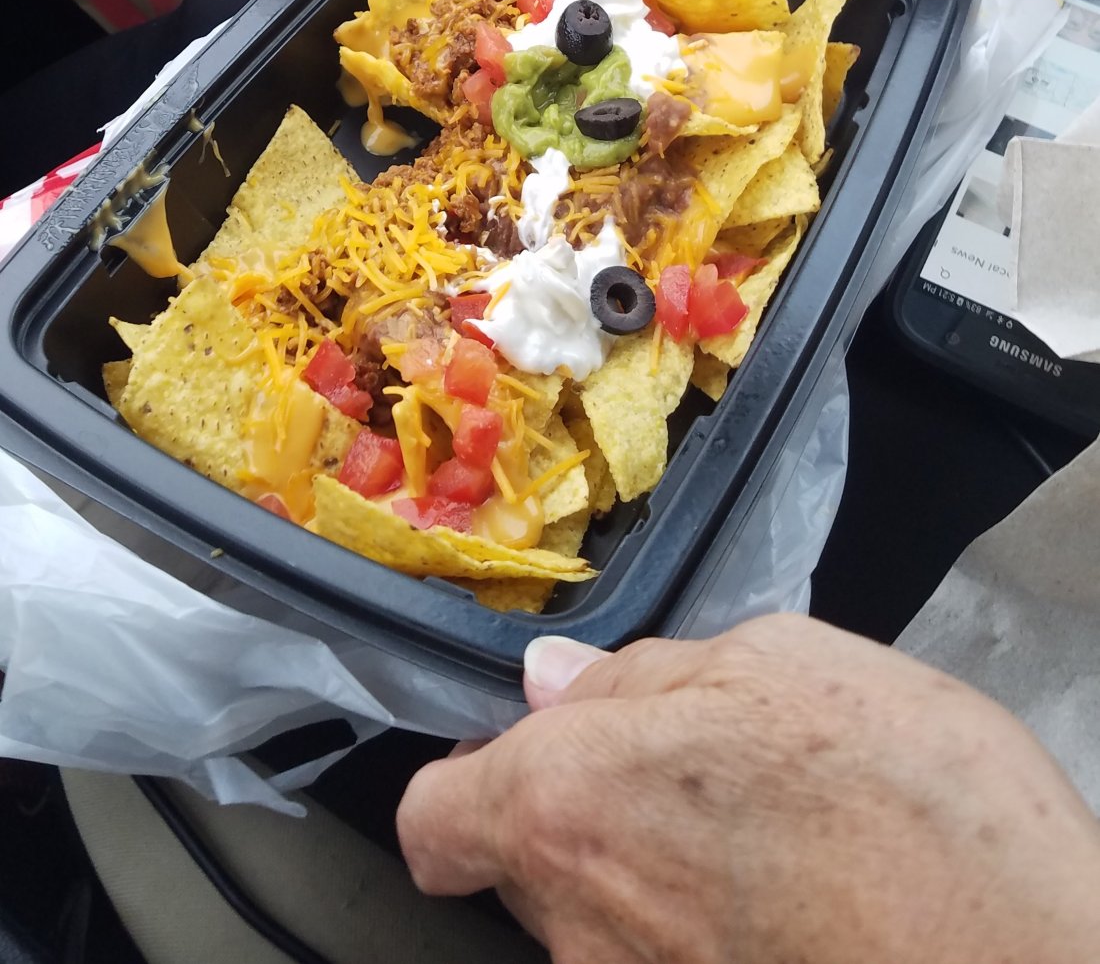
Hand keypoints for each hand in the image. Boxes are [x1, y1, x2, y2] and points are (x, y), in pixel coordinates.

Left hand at [398, 614, 1099, 963]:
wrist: (1030, 960)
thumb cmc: (910, 798)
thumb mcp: (781, 661)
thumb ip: (644, 675)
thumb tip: (557, 684)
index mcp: (569, 801)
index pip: (438, 818)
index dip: (473, 780)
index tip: (525, 754)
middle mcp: (578, 928)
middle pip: (531, 869)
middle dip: (592, 816)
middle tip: (696, 775)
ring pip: (609, 927)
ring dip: (660, 880)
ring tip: (773, 841)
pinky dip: (710, 936)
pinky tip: (800, 903)